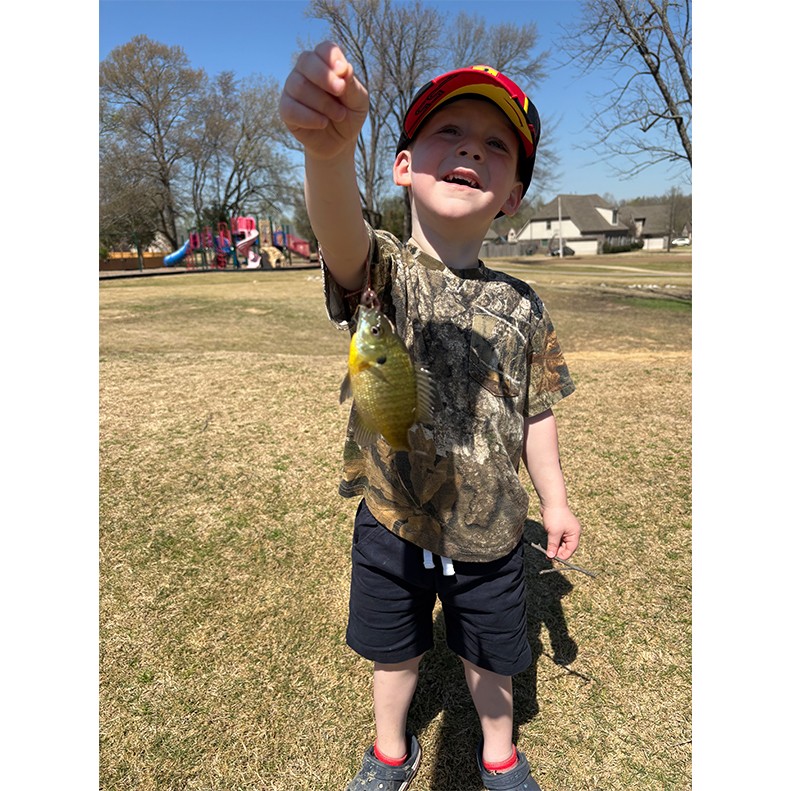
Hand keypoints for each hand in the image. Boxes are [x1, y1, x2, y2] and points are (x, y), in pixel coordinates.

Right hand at [279, 41, 368, 160]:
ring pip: (299, 86)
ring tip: (339, 115)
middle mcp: (305, 71)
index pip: (324, 49)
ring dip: (324, 103)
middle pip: (306, 61)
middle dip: (324, 76)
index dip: (332, 58)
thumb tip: (345, 69)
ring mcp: (292, 89)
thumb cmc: (349, 114)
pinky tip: (323, 123)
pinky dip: (310, 117)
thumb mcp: (358, 101)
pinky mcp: (285, 109)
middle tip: (340, 91)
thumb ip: (352, 85)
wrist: (340, 141)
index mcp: (325, 63)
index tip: (344, 72)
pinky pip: (290, 109)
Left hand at [541, 503, 580, 560]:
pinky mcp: (559, 527)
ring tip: (547, 551)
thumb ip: (553, 545)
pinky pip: (557, 537)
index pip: (571, 549)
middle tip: (548, 556)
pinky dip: (553, 541)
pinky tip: (547, 543)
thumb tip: (551, 556)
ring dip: (554, 547)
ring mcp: (566, 529)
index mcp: (575, 534)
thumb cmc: (555, 516)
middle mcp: (572, 532)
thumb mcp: (554, 533)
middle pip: (566, 547)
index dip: (563, 555)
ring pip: (561, 543)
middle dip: (557, 551)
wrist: (551, 501)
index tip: (553, 559)